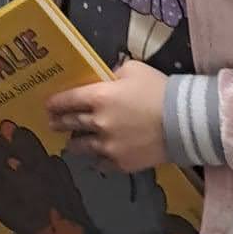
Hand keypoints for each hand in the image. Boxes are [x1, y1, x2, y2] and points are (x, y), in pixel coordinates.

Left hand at [46, 61, 169, 172]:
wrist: (184, 121)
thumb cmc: (158, 90)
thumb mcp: (133, 69)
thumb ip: (112, 73)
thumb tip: (104, 78)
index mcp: (98, 97)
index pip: (67, 100)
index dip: (54, 103)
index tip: (48, 105)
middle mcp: (97, 123)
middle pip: (70, 124)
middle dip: (59, 123)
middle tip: (52, 123)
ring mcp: (108, 146)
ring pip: (81, 147)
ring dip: (75, 143)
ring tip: (72, 142)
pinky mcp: (120, 163)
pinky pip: (100, 163)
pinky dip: (97, 159)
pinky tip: (97, 157)